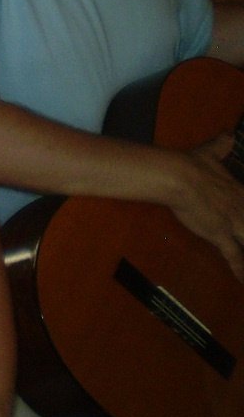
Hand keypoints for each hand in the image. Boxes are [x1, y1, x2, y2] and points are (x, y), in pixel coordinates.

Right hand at [166, 138, 243, 283]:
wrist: (178, 176)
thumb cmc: (191, 164)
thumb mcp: (209, 152)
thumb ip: (220, 146)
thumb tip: (227, 133)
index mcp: (240, 193)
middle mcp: (243, 210)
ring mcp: (235, 224)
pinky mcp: (222, 235)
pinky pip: (235, 257)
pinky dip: (240, 271)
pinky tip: (243, 282)